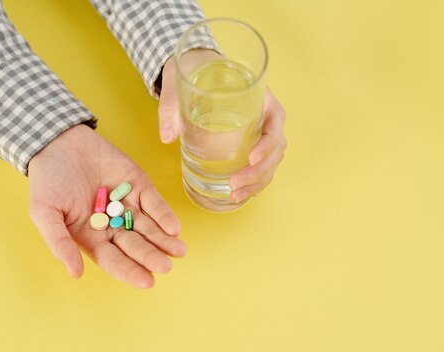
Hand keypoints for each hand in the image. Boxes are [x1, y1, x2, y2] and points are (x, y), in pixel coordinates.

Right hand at [28, 124, 185, 288]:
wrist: (58, 142)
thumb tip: (75, 273)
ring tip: (178, 250)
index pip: (114, 260)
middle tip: (165, 266)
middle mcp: (112, 226)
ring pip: (149, 228)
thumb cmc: (47, 181)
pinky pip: (154, 203)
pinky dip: (164, 215)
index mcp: (91, 237)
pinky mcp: (138, 186)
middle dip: (151, 257)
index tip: (148, 281)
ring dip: (164, 240)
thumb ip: (60, 242)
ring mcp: (127, 206)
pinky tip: (174, 228)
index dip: (130, 271)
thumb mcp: (44, 213)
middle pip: (135, 246)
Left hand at [158, 50, 286, 202]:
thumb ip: (172, 105)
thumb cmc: (196, 68)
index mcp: (260, 96)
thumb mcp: (180, 80)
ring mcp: (262, 130)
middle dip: (258, 172)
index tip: (251, 158)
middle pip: (276, 148)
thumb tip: (168, 135)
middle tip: (234, 185)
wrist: (198, 65)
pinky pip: (262, 164)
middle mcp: (267, 114)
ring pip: (271, 161)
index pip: (275, 122)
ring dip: (257, 181)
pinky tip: (241, 193)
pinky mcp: (253, 141)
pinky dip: (255, 181)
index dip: (267, 144)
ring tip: (235, 195)